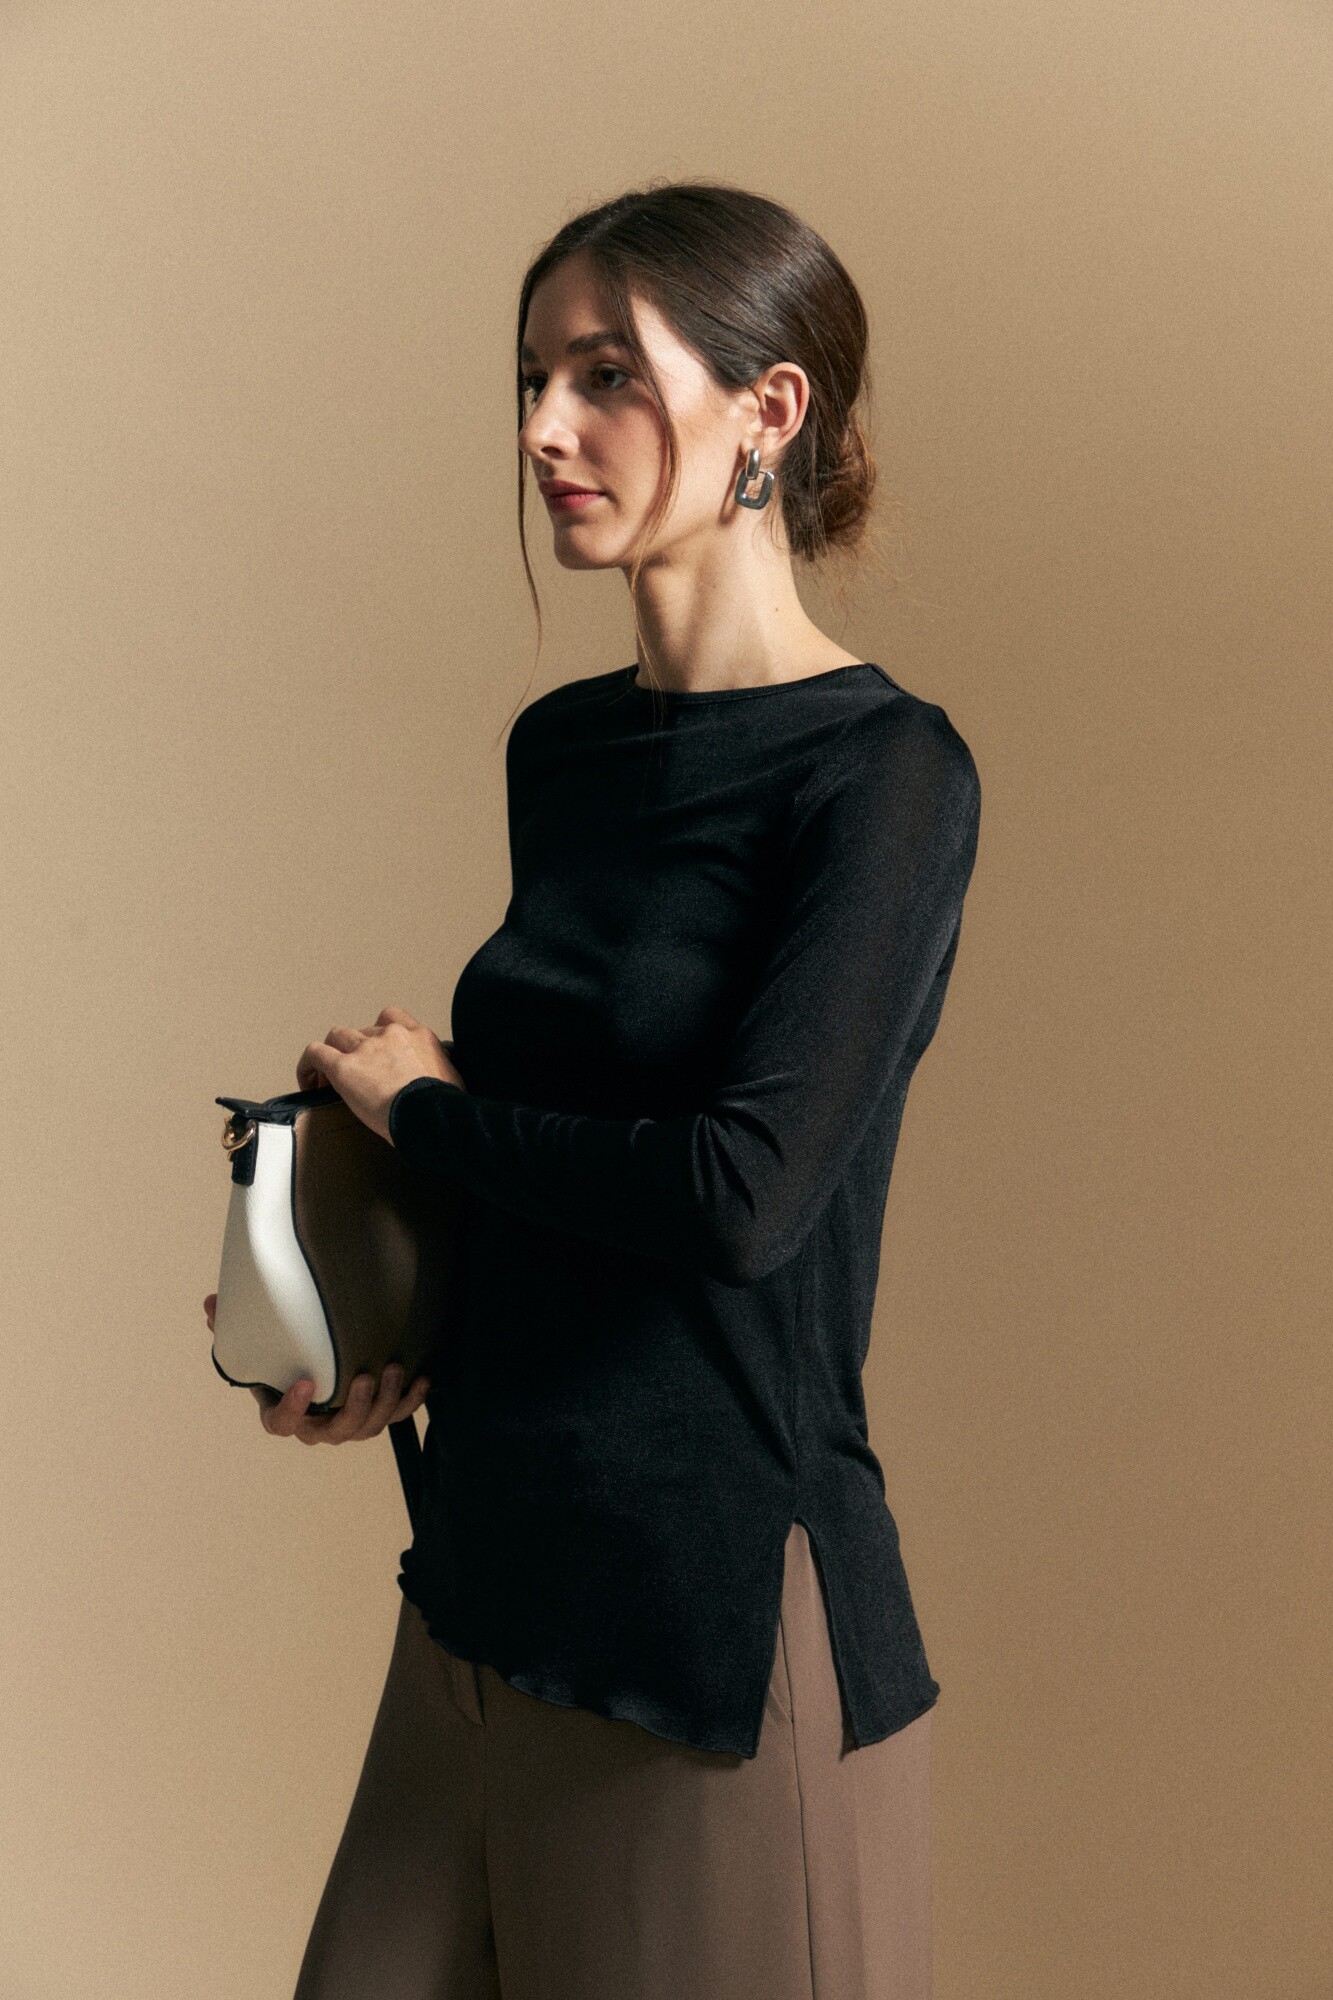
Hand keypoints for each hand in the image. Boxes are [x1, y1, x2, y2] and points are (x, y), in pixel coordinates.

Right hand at [202, 1293, 429, 1441]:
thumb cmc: (283, 1355)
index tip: (306, 1383)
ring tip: (392, 1369)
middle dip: (354, 1408)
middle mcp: (318, 1426)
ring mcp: (349, 1424)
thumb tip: (210, 1304)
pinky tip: (421, 1378)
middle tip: (364, 1376)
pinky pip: (396, 1415)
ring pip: (368, 1427)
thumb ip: (232, 1325)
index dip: (292, 1409)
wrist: (316, 1363)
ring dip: (384, 1402)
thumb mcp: (257, 1341)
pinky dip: (410, 1401)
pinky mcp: (376, 1413)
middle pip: (336, 1432)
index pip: (281, 1424)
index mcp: (284, 1413)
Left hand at [296, 1006, 465, 1143]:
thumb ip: (441, 1072)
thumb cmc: (444, 1108)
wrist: (430, 1117)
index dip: (379, 1034)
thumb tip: (441, 1084)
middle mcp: (391, 1035)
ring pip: (337, 1036)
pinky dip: (308, 1065)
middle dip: (356, 1049)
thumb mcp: (453, 1081)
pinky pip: (315, 1054)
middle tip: (355, 1072)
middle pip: (362, 1030)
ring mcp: (365, 1049)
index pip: (393, 1019)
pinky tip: (308, 1082)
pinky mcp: (343, 1067)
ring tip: (327, 1077)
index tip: (376, 1051)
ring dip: (332, 1052)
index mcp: (420, 1037)